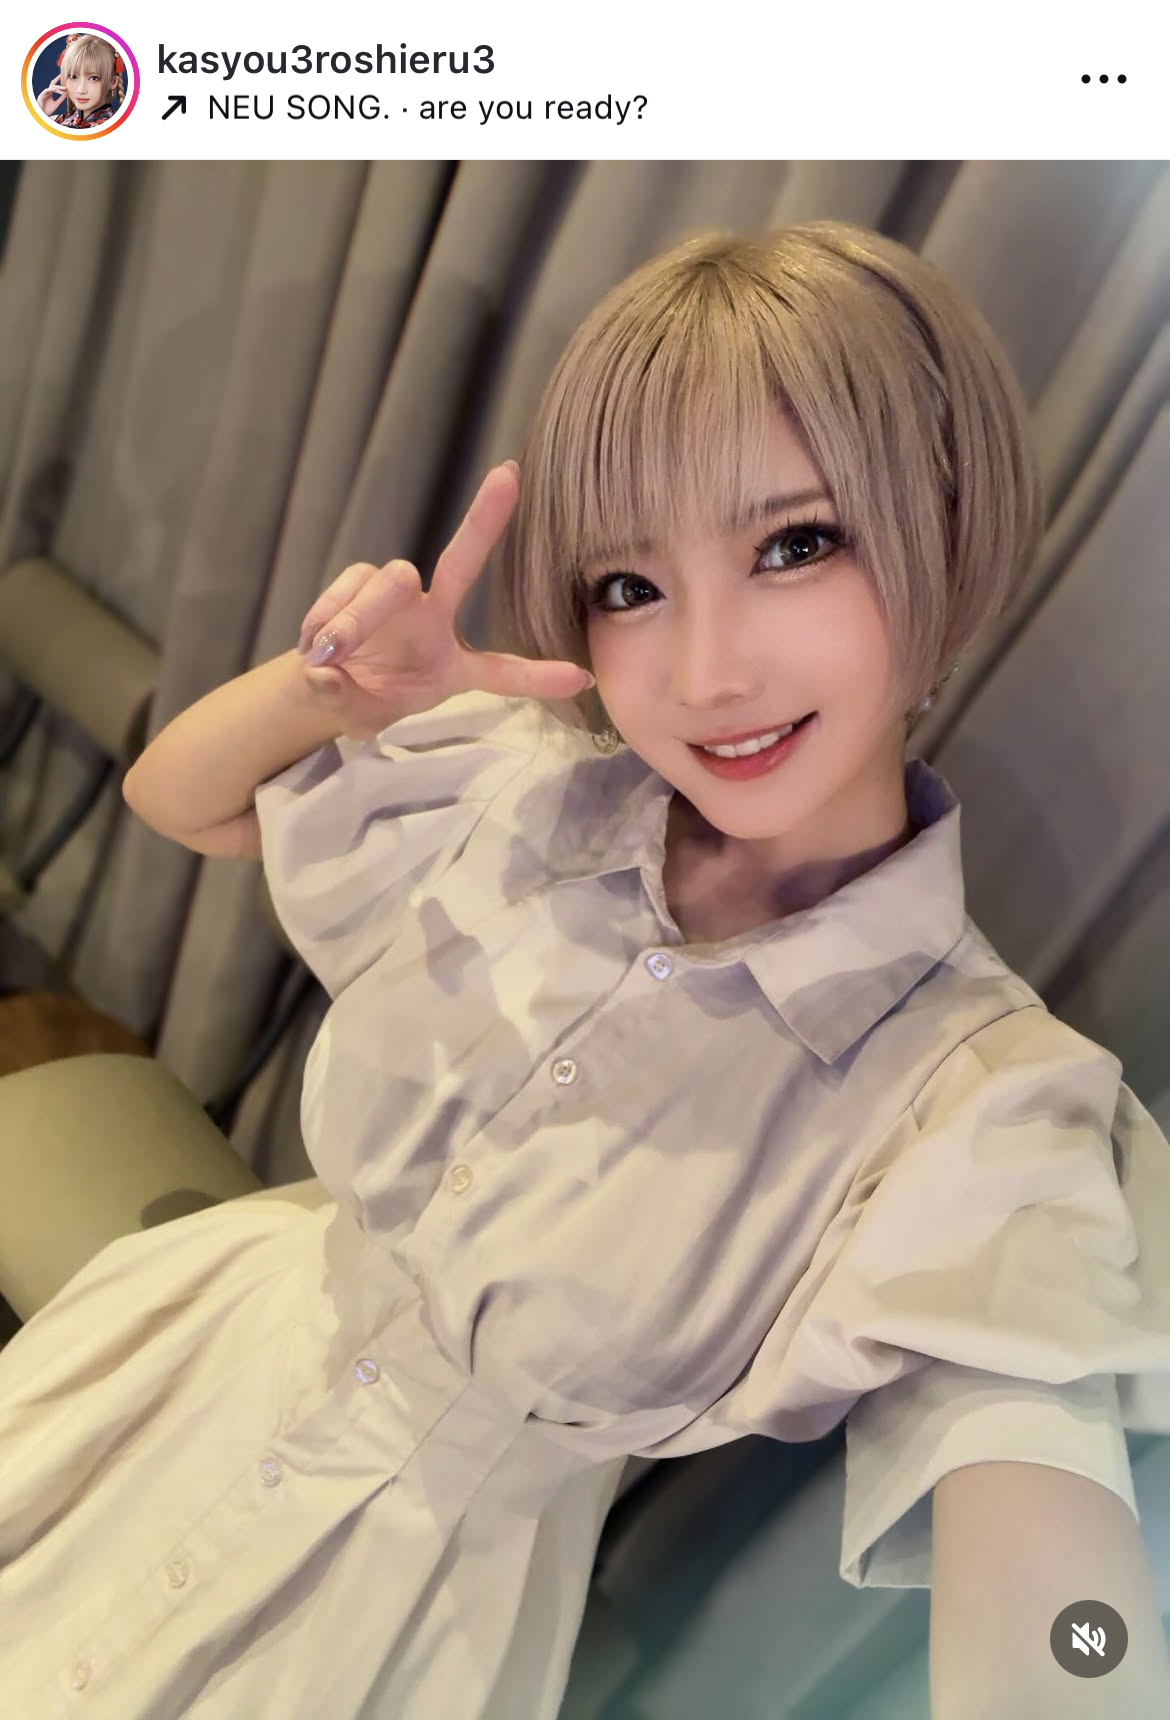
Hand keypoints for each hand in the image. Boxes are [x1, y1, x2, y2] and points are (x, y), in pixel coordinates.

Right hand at [39, 77, 66, 113]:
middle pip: (53, 85)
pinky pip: (47, 90)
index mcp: (50, 93)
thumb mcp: (57, 104)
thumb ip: (61, 99)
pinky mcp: (42, 95)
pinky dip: (51, 90)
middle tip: (63, 78)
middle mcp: (47, 92)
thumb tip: (66, 94)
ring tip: (64, 89)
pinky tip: (56, 90)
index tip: (62, 76)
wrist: (43, 114)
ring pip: (51, 88)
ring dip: (58, 88)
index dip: (57, 80)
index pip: (54, 85)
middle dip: (58, 81)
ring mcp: (44, 93)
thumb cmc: (48, 109)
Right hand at [296, 463, 593, 739]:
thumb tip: (324, 674)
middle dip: (485, 520)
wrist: (319, 681)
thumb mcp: (357, 718)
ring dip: (355, 620)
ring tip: (328, 655)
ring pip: (389, 584)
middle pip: (461, 564)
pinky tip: (315, 647)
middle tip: (508, 477)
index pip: (500, 671)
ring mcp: (399, 595)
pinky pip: (346, 589)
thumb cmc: (359, 699)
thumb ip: (343, 700)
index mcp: (453, 666)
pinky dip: (325, 619)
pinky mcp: (362, 580)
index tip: (581, 678)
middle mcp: (435, 619)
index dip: (538, 677)